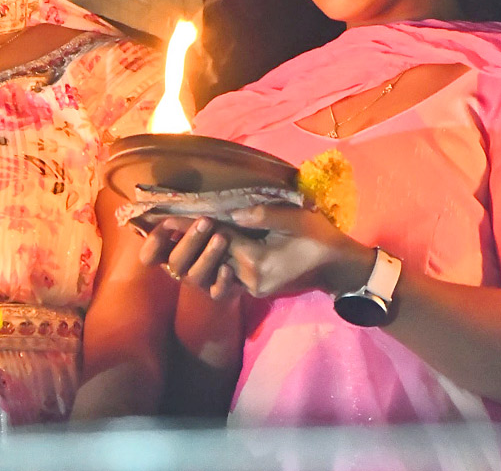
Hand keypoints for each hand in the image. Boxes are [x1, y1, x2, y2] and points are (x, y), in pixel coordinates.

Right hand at [138, 216, 240, 301]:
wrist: (243, 260)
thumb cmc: (215, 233)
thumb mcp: (201, 225)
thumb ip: (185, 223)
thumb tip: (171, 219)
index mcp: (170, 252)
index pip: (150, 256)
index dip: (151, 247)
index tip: (165, 225)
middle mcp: (180, 270)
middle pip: (176, 262)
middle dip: (190, 240)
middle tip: (206, 221)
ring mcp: (199, 282)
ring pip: (195, 276)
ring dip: (207, 256)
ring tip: (222, 238)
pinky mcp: (218, 292)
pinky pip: (216, 292)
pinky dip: (221, 280)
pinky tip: (228, 267)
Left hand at [139, 206, 372, 300]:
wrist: (338, 267)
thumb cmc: (318, 237)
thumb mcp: (294, 218)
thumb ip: (261, 216)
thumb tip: (231, 213)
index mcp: (256, 262)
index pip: (217, 240)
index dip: (192, 227)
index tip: (168, 216)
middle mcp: (248, 279)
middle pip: (208, 259)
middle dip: (186, 242)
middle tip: (163, 223)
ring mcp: (250, 287)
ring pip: (213, 269)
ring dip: (196, 252)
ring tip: (174, 233)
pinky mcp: (254, 288)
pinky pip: (225, 274)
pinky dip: (211, 260)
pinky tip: (200, 245)